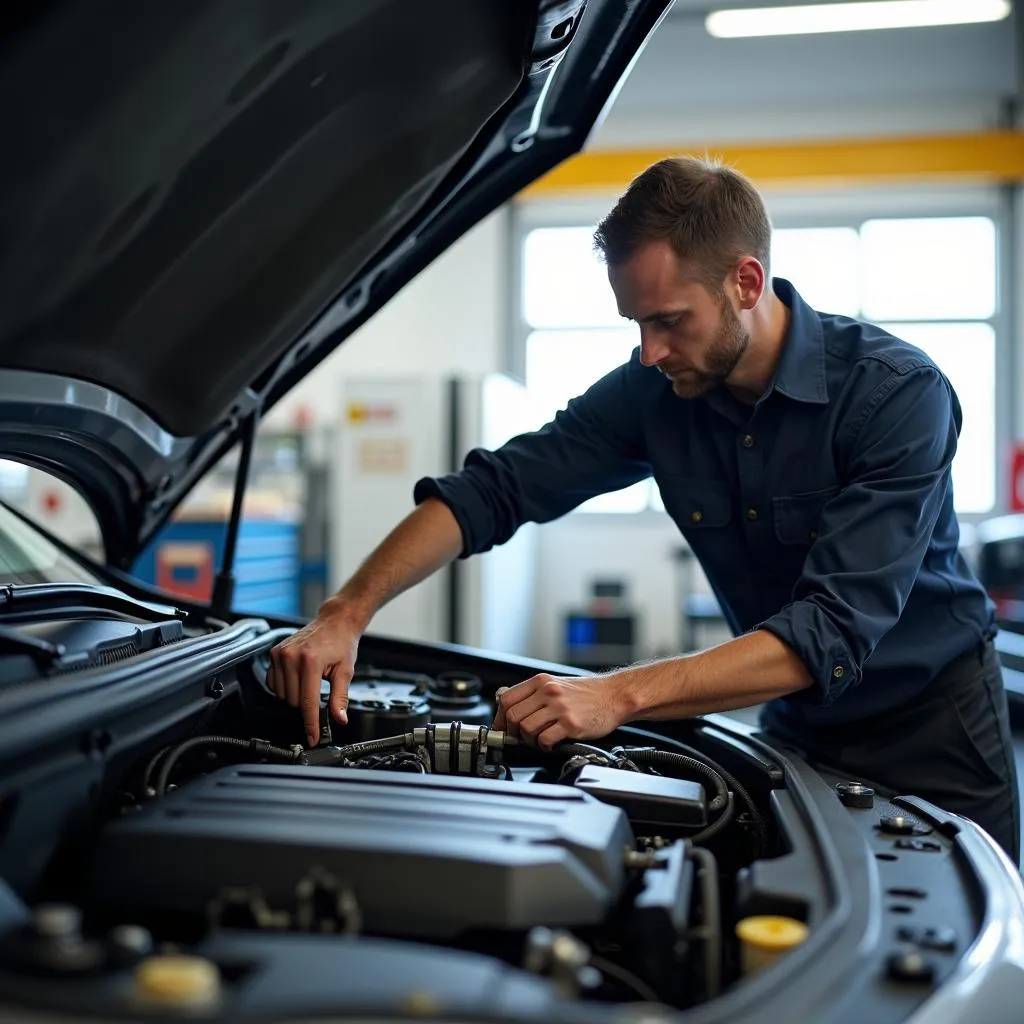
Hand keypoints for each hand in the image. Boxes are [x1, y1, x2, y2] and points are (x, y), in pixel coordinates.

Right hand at [267, 600, 362, 746]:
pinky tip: (297, 677)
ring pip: (282, 695)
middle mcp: (292, 657)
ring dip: (295, 695)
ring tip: (309, 679)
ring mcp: (280, 654)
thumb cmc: (341, 644)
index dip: (310, 724)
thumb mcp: (345, 671)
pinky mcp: (274, 653)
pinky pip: (273, 683)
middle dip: (306, 704)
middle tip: (318, 689)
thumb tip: (339, 719)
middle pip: (293, 702)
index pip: (307, 702)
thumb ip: (340, 697)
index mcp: (311, 661)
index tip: (312, 737)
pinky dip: (284, 687)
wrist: (334, 622)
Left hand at [492, 673, 628, 750]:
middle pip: (512, 716)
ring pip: (526, 728)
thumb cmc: (586, 693)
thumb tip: (507, 708)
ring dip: (529, 740)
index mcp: (541, 682)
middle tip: (521, 738)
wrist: (614, 696)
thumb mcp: (556, 685)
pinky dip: (543, 746)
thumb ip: (533, 695)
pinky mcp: (570, 724)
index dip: (499, 718)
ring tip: (539, 741)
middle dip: (512, 732)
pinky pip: (544, 739)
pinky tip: (551, 744)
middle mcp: (548, 692)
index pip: (506, 699)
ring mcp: (559, 707)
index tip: (502, 729)